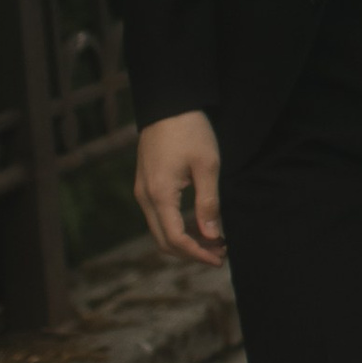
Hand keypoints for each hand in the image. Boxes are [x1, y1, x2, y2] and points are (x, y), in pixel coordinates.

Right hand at [136, 109, 225, 265]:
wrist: (168, 104)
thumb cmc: (190, 131)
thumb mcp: (207, 165)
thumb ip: (208, 203)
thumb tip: (212, 236)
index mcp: (160, 194)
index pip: (176, 239)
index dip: (198, 254)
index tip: (220, 258)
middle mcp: (144, 197)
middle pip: (164, 241)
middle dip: (191, 253)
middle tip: (219, 254)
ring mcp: (142, 191)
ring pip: (159, 230)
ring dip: (184, 241)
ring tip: (213, 242)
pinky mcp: (145, 184)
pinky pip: (158, 217)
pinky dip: (177, 227)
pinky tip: (198, 224)